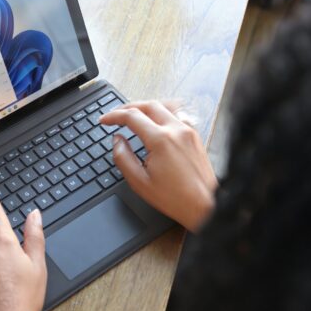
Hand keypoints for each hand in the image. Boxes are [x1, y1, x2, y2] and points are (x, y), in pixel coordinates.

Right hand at [99, 101, 217, 231]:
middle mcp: (176, 130)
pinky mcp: (195, 136)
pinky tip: (157, 120)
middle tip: (115, 115)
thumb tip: (117, 141)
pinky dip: (162, 112)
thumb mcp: (140, 182)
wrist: (205, 205)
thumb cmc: (175, 198)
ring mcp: (188, 131)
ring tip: (134, 114)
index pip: (132, 116)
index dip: (114, 116)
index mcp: (161, 140)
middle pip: (148, 105)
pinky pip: (177, 114)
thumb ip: (123, 158)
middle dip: (128, 107)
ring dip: (146, 107)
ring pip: (164, 106)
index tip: (104, 120)